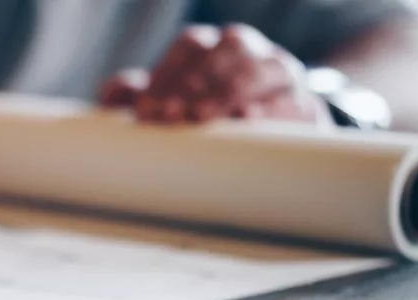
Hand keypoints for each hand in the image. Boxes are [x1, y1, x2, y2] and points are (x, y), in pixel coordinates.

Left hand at [99, 24, 332, 126]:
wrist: (271, 135)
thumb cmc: (206, 116)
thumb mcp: (171, 103)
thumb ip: (140, 95)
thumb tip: (112, 95)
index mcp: (213, 45)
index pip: (191, 46)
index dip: (168, 73)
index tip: (147, 107)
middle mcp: (249, 50)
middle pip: (226, 52)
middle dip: (196, 83)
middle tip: (173, 113)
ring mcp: (280, 72)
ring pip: (260, 69)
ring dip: (230, 91)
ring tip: (204, 116)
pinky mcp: (305, 102)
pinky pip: (292, 101)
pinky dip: (271, 110)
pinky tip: (249, 119)